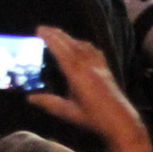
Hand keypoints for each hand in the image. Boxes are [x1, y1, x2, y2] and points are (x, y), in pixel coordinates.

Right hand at [32, 25, 152, 151]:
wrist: (122, 123)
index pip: (62, 52)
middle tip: (43, 28)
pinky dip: (84, 45)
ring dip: (70, 38)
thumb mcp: (69, 113)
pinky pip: (95, 52)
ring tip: (58, 34)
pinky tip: (81, 46)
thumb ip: (49, 103)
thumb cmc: (94, 118)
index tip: (39, 30)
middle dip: (58, 34)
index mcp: (78, 75)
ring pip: (83, 46)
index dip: (51, 39)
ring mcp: (100, 67)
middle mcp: (89, 67)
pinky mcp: (107, 70)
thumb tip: (29, 97)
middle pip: (72, 45)